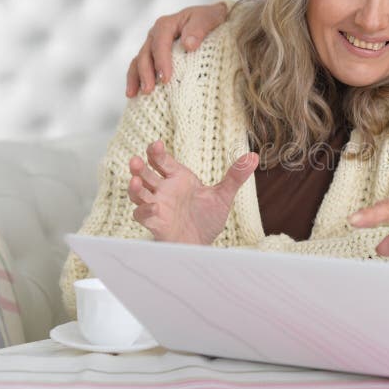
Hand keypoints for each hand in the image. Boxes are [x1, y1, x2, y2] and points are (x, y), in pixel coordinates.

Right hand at [125, 2, 228, 96]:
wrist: (208, 19)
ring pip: (139, 62)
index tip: (166, 78)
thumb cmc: (209, 19)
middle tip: (149, 90)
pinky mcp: (153, 56)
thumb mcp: (208, 19)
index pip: (160, 43)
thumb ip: (198, 29)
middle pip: (146, 54)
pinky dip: (136, 80)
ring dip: (136, 78)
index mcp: (166, 25)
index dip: (161, 61)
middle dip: (146, 73)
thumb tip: (188, 44)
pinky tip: (134, 95)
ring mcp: (152, 46)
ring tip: (135, 95)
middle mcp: (155, 35)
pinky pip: (140, 67)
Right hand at [127, 140, 258, 244]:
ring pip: (139, 194)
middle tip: (135, 160)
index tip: (156, 144)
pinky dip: (145, 212)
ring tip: (134, 181)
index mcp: (178, 179)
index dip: (156, 153)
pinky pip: (143, 217)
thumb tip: (254, 156)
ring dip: (134, 188)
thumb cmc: (207, 218)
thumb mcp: (223, 195)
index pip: (162, 162)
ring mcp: (158, 207)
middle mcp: (165, 191)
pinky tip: (153, 208)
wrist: (204, 244)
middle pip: (145, 175)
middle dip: (139, 168)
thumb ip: (236, 176)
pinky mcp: (156, 224)